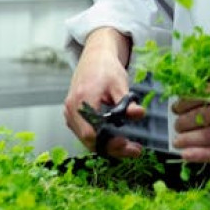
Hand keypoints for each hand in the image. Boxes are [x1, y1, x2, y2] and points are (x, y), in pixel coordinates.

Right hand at [63, 28, 145, 157]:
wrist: (94, 59)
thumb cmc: (105, 68)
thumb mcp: (119, 83)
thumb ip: (127, 102)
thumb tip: (139, 113)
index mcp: (82, 100)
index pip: (90, 132)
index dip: (108, 142)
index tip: (126, 143)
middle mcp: (72, 110)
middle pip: (89, 140)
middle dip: (112, 148)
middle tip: (134, 150)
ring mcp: (70, 114)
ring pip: (87, 140)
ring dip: (108, 146)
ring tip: (130, 147)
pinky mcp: (74, 117)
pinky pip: (86, 134)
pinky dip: (102, 139)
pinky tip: (118, 140)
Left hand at [172, 79, 209, 161]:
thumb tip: (195, 98)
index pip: (203, 94)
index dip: (185, 101)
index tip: (177, 106)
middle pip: (203, 115)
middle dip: (184, 121)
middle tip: (177, 125)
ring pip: (209, 135)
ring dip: (188, 139)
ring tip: (178, 141)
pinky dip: (201, 154)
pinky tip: (188, 155)